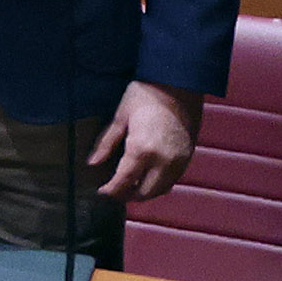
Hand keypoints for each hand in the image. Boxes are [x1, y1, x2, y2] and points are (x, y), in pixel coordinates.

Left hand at [90, 81, 203, 203]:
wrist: (178, 85)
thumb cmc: (145, 96)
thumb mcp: (120, 117)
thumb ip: (106, 143)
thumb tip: (92, 163)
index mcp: (142, 150)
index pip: (124, 181)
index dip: (111, 191)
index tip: (101, 193)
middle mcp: (163, 160)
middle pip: (145, 192)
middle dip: (128, 196)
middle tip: (114, 192)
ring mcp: (179, 160)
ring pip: (161, 190)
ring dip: (145, 193)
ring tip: (129, 187)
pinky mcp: (188, 157)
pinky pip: (173, 180)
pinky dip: (159, 184)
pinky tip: (147, 177)